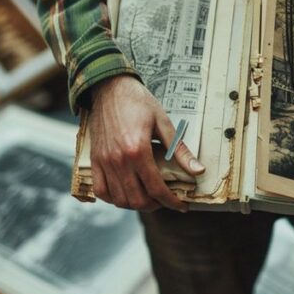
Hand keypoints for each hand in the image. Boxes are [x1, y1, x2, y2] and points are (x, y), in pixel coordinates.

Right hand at [88, 75, 204, 211]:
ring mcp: (104, 162)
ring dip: (136, 205)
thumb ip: (180, 151)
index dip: (171, 202)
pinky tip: (126, 194)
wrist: (109, 88)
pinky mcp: (95, 160)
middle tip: (167, 201)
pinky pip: (101, 190)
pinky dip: (114, 199)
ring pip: (120, 199)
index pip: (156, 188)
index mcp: (138, 150)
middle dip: (156, 206)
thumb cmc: (138, 102)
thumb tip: (198, 171)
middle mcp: (119, 160)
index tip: (182, 205)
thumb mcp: (164, 123)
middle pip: (138, 199)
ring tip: (150, 199)